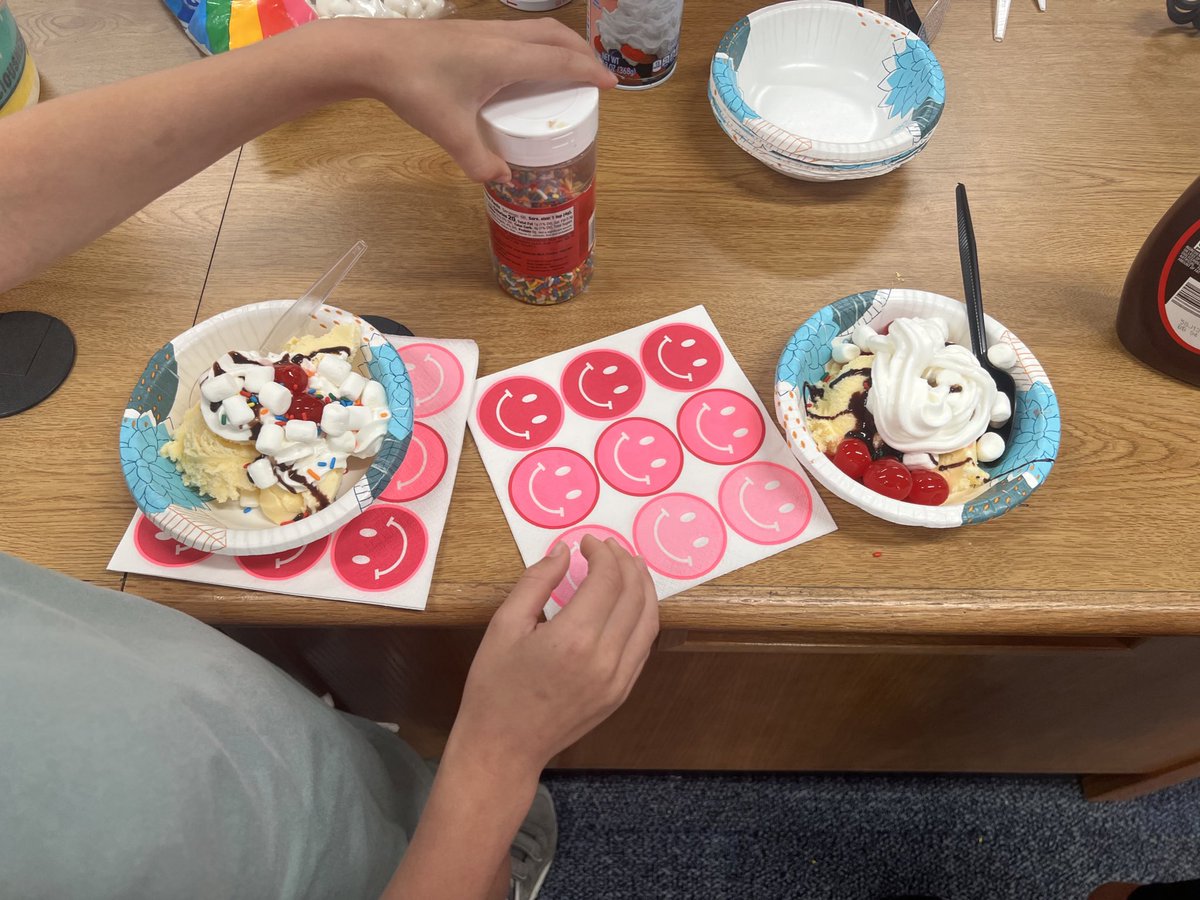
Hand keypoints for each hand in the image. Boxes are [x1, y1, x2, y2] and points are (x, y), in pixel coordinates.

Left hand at [352, 18, 616, 181]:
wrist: (373, 52)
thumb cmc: (414, 87)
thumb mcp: (448, 131)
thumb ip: (477, 159)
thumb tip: (501, 179)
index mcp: (505, 58)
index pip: (561, 62)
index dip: (590, 73)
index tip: (612, 84)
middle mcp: (502, 38)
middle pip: (557, 37)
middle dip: (583, 54)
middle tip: (596, 76)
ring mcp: (485, 29)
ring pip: (537, 29)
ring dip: (561, 44)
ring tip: (569, 66)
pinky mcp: (470, 31)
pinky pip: (518, 31)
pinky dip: (537, 42)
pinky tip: (527, 62)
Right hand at [448, 536, 658, 777]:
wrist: (503, 747)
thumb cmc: (495, 687)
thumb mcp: (504, 626)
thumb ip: (537, 582)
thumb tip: (564, 552)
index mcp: (573, 638)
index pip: (607, 580)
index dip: (602, 553)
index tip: (586, 542)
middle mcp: (605, 658)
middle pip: (634, 595)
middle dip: (625, 563)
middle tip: (609, 548)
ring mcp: (619, 679)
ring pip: (648, 620)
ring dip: (643, 587)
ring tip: (628, 567)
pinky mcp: (622, 692)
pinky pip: (643, 646)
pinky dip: (642, 617)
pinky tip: (629, 603)